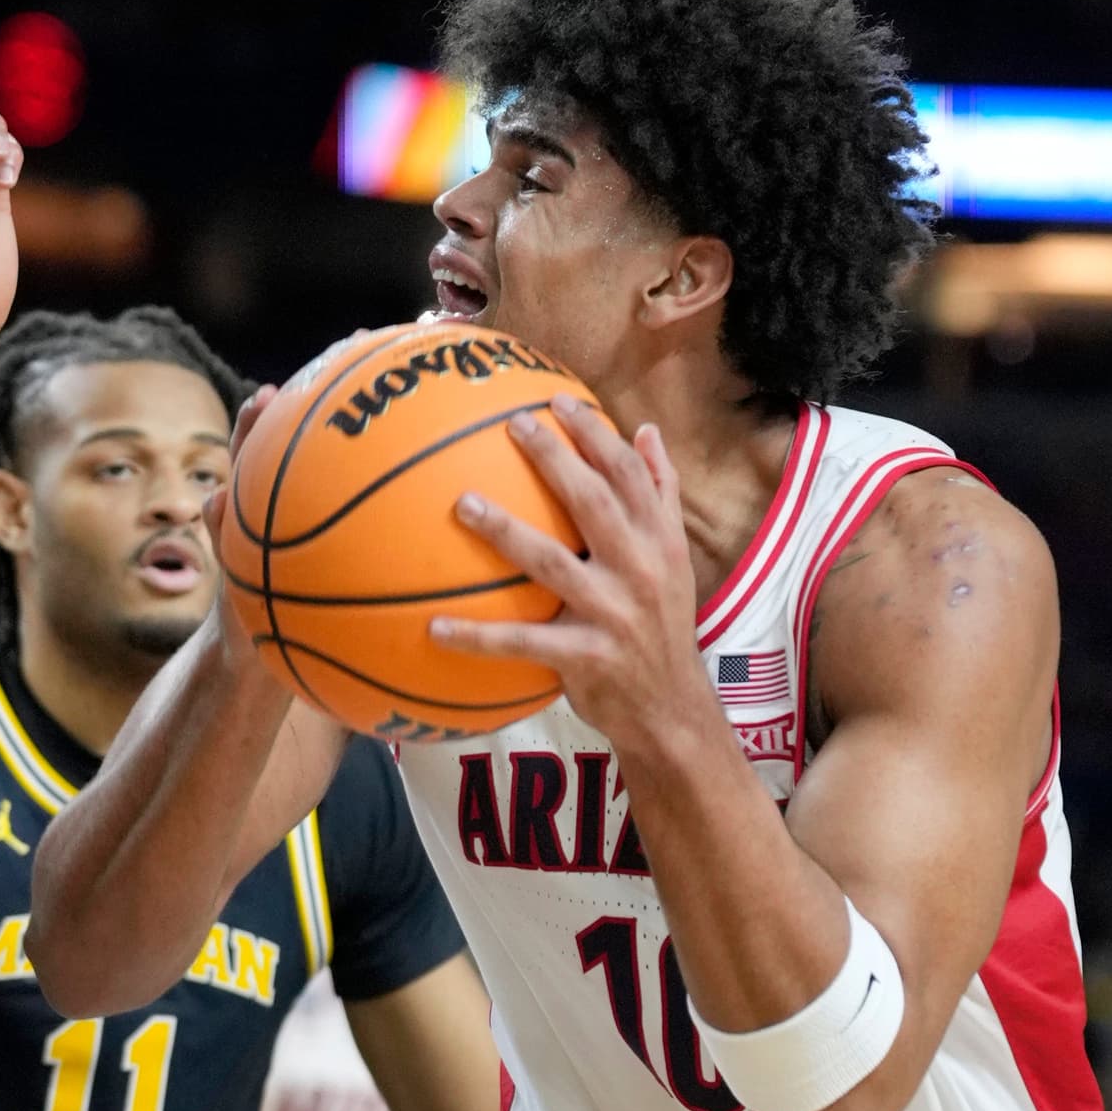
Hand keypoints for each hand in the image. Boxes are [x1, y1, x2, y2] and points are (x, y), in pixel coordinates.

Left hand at [430, 398, 715, 758]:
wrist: (673, 710)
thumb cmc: (664, 627)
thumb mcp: (676, 559)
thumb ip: (662, 495)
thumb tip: (646, 430)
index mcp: (661, 541)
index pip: (630, 474)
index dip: (595, 433)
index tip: (558, 400)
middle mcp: (641, 571)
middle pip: (594, 502)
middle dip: (554, 459)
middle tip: (511, 424)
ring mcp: (613, 615)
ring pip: (552, 563)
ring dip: (505, 530)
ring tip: (463, 503)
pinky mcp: (586, 658)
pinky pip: (522, 643)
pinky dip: (477, 637)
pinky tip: (434, 628)